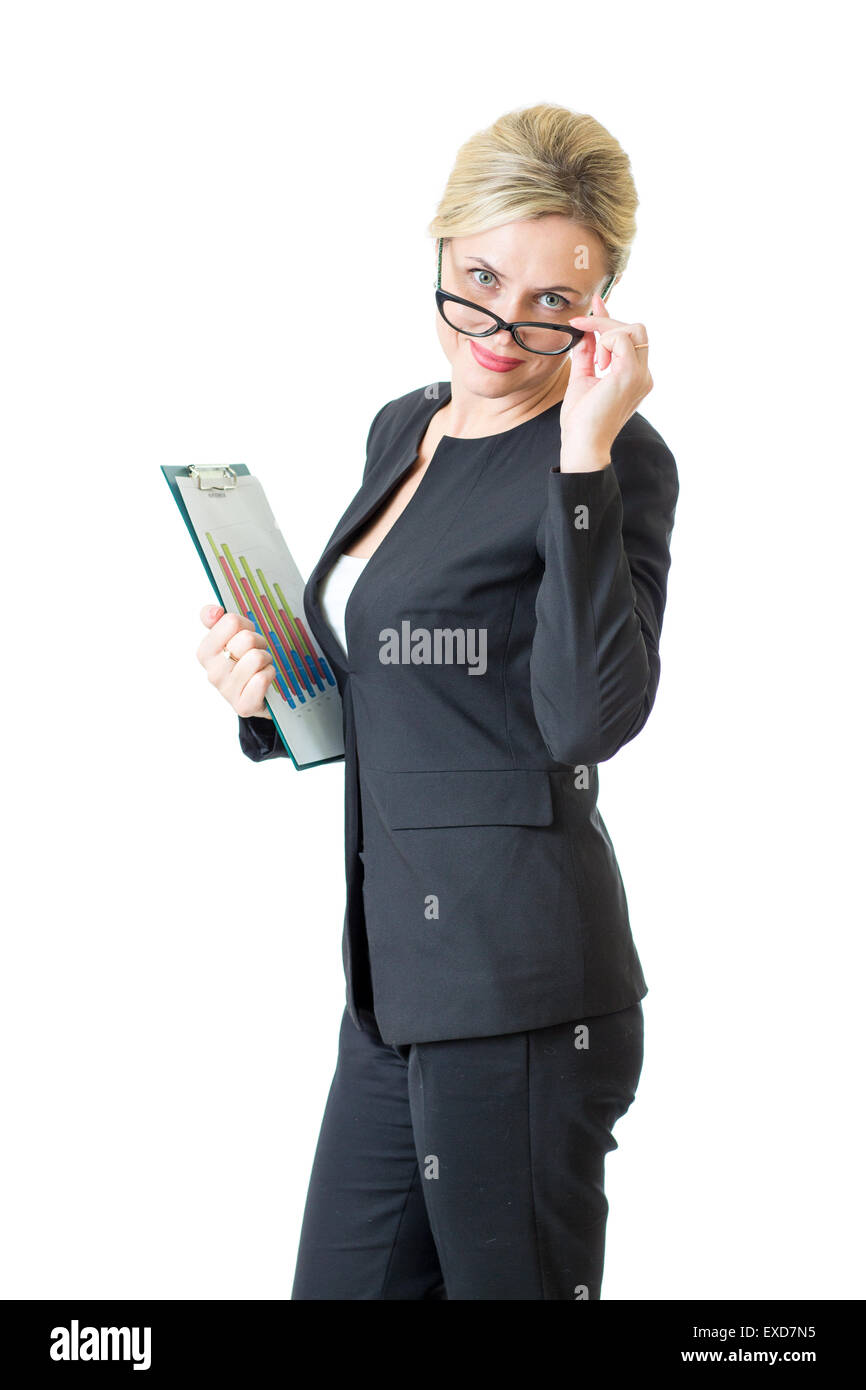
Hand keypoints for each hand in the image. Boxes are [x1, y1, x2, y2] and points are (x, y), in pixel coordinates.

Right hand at [197, 604, 276, 718]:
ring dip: (266, 659)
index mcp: (205, 652)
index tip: (245, 635)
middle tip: (256, 652)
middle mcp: (212, 673)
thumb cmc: (244, 662)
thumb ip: (215, 619)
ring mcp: (227, 691)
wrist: (258, 694)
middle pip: (247, 639)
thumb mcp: (229, 637)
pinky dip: (270, 674)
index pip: (231, 622)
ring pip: (257, 658)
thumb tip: (214, 611)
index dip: (246, 625)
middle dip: (259, 642)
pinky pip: (262, 679)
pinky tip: (264, 679)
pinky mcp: (243, 706)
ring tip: (261, 667)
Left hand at [558, 294, 652, 471]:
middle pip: (635, 329)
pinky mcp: (631, 374)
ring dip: (606, 333)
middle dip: (607, 323)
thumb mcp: (582, 379)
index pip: (629, 338)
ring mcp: (641, 375)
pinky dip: (605, 342)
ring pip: (632, 330)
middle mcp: (643, 375)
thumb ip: (587, 354)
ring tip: (595, 361)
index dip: (610, 319)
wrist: (582, 443)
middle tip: (582, 329)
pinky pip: (621, 338)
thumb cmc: (581, 420)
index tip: (596, 303)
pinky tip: (598, 364)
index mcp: (634, 377)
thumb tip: (586, 331)